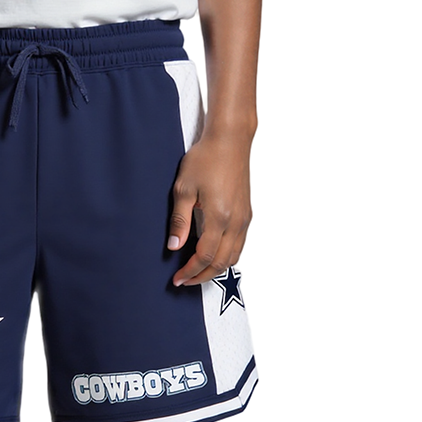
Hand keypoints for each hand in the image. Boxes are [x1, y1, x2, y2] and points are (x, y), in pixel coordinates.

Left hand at [167, 130, 252, 286]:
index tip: (177, 278)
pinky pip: (239, 245)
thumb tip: (174, 246)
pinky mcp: (247, 214)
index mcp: (219, 217)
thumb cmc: (206, 159)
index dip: (189, 271)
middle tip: (185, 280)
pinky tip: (212, 256)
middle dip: (202, 276)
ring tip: (196, 272)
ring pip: (233, 256)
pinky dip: (226, 257)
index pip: (204, 257)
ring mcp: (244, 219)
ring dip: (215, 269)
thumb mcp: (183, 189)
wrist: (230, 140)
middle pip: (221, 263)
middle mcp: (236, 222)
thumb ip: (179, 221)